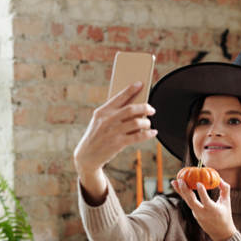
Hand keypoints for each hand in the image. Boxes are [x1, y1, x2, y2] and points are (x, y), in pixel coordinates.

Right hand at [74, 82, 157, 202]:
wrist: (87, 156)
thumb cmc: (97, 136)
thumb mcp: (100, 122)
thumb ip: (114, 114)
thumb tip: (135, 107)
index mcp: (102, 112)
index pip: (119, 98)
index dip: (130, 90)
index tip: (140, 84)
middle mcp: (107, 120)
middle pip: (131, 109)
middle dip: (144, 107)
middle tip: (152, 109)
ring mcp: (112, 132)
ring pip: (136, 123)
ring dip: (146, 122)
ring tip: (149, 124)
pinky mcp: (118, 144)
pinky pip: (137, 137)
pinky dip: (148, 134)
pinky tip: (153, 133)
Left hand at [171, 178, 236, 240]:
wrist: (221, 233)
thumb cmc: (225, 215)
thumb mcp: (227, 202)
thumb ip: (225, 189)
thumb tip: (220, 179)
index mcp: (214, 211)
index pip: (207, 202)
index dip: (202, 193)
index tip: (198, 183)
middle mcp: (204, 214)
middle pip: (192, 202)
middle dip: (185, 191)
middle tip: (181, 180)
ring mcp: (198, 215)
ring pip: (188, 202)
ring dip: (181, 192)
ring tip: (174, 182)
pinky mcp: (195, 215)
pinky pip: (189, 203)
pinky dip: (184, 195)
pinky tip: (179, 187)